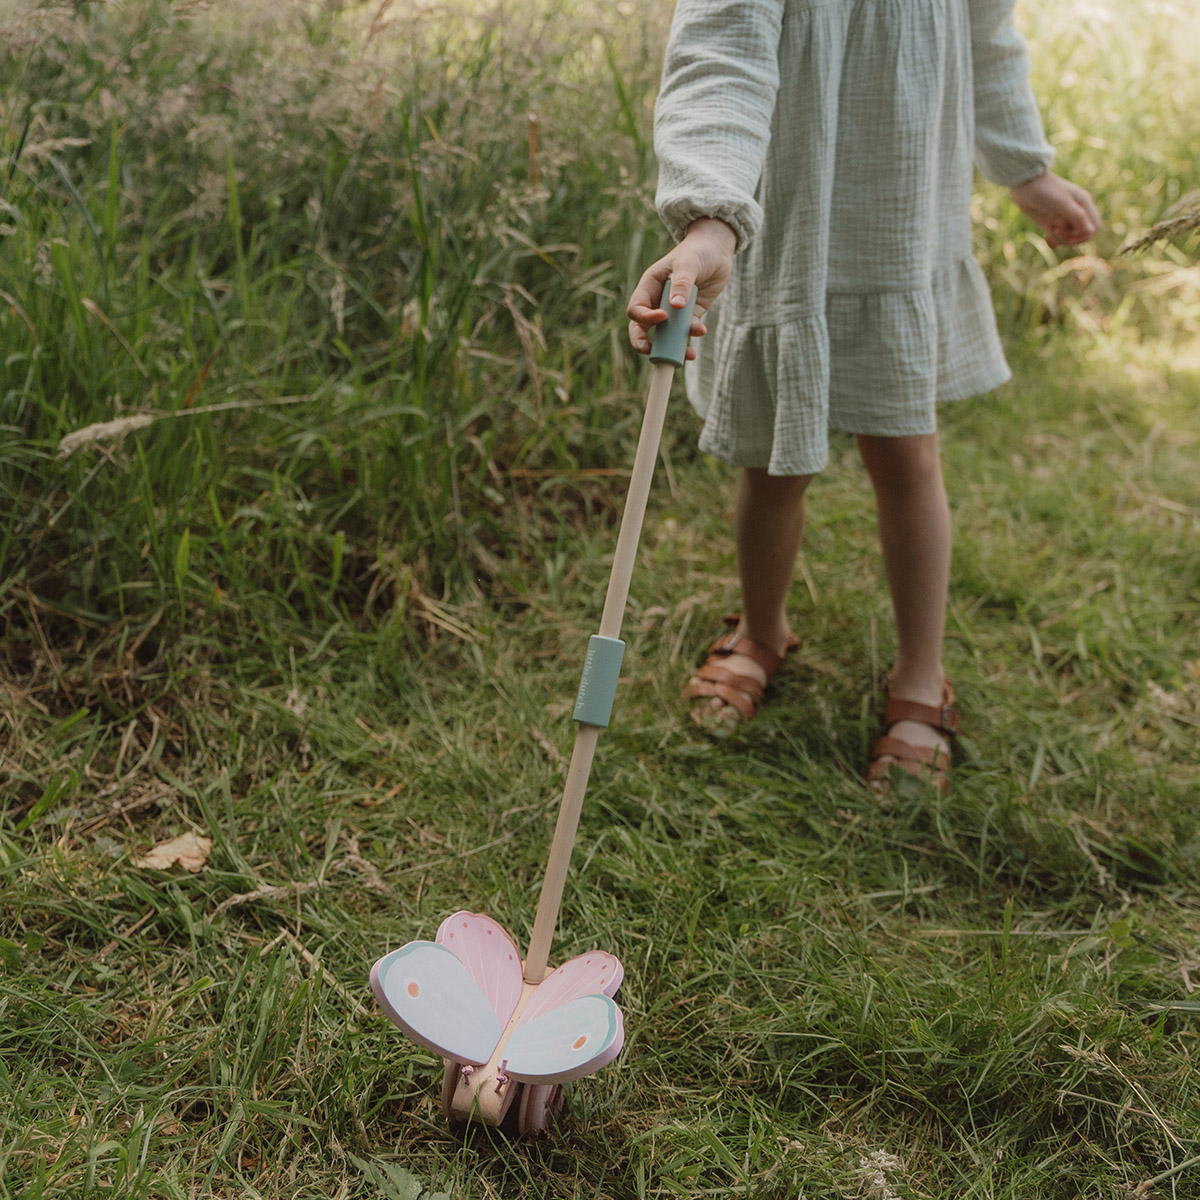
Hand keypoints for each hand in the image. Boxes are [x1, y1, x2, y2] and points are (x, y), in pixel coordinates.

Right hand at [626, 218, 737, 356]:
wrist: (717, 249)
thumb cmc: (698, 251)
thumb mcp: (688, 264)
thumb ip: (681, 284)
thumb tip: (675, 306)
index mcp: (649, 286)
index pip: (636, 309)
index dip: (645, 317)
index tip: (663, 317)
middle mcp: (657, 300)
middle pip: (642, 328)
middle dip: (644, 342)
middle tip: (651, 352)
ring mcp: (673, 310)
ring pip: (665, 335)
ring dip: (673, 346)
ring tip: (686, 354)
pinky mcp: (689, 315)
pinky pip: (686, 331)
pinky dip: (691, 335)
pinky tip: (701, 332)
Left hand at [1009, 171, 1099, 248]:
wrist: (1025, 184)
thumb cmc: (1046, 190)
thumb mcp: (1062, 203)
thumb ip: (1078, 217)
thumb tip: (1091, 231)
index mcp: (1084, 204)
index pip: (1094, 227)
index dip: (1084, 235)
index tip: (1070, 235)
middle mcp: (1076, 212)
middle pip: (1081, 235)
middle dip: (1070, 238)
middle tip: (1055, 230)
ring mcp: (1064, 218)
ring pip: (1069, 238)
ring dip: (1060, 239)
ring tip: (1049, 231)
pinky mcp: (1051, 223)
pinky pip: (1058, 238)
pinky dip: (1054, 241)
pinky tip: (1046, 238)